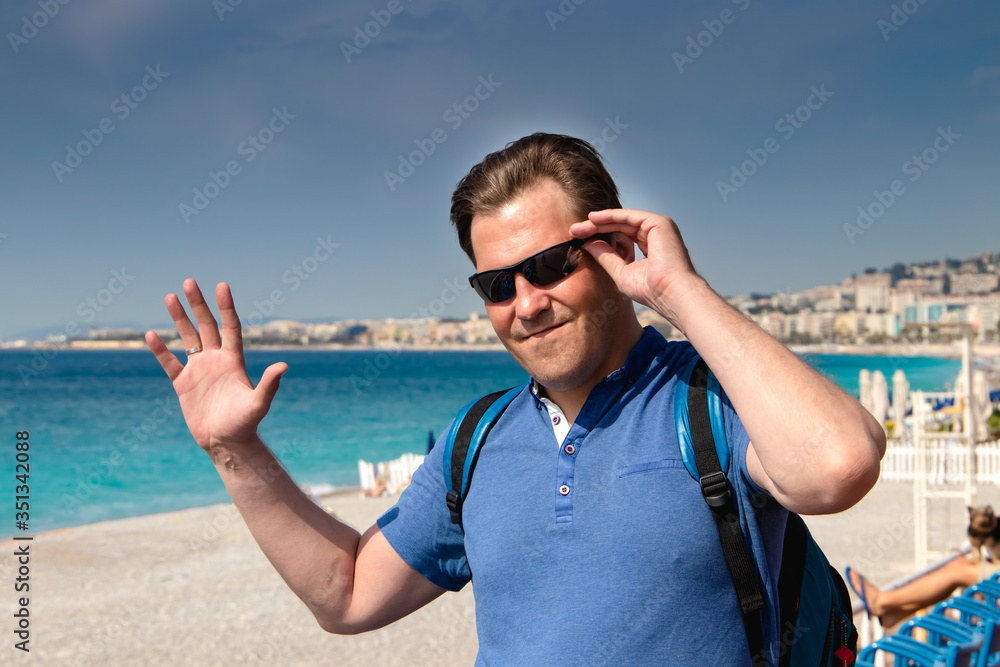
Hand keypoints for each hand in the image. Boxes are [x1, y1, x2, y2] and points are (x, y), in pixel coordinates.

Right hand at [145, 279, 286, 451]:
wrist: (226, 443)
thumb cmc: (245, 424)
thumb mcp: (258, 403)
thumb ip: (269, 384)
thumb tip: (284, 365)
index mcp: (234, 361)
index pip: (230, 327)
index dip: (226, 307)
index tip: (221, 286)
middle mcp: (216, 360)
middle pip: (207, 326)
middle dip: (198, 305)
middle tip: (189, 281)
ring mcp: (199, 370)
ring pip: (188, 338)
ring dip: (179, 319)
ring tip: (169, 297)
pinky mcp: (183, 384)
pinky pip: (170, 362)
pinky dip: (161, 349)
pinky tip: (151, 334)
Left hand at [569, 209, 701, 320]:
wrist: (671, 294)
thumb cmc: (652, 290)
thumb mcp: (622, 272)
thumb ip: (607, 257)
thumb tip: (588, 244)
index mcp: (650, 246)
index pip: (621, 236)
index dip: (599, 236)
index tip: (578, 239)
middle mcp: (655, 234)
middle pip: (620, 226)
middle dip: (595, 227)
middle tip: (573, 230)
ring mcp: (659, 227)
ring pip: (623, 219)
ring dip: (599, 222)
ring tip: (579, 227)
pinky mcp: (659, 223)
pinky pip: (630, 216)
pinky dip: (611, 216)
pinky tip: (593, 219)